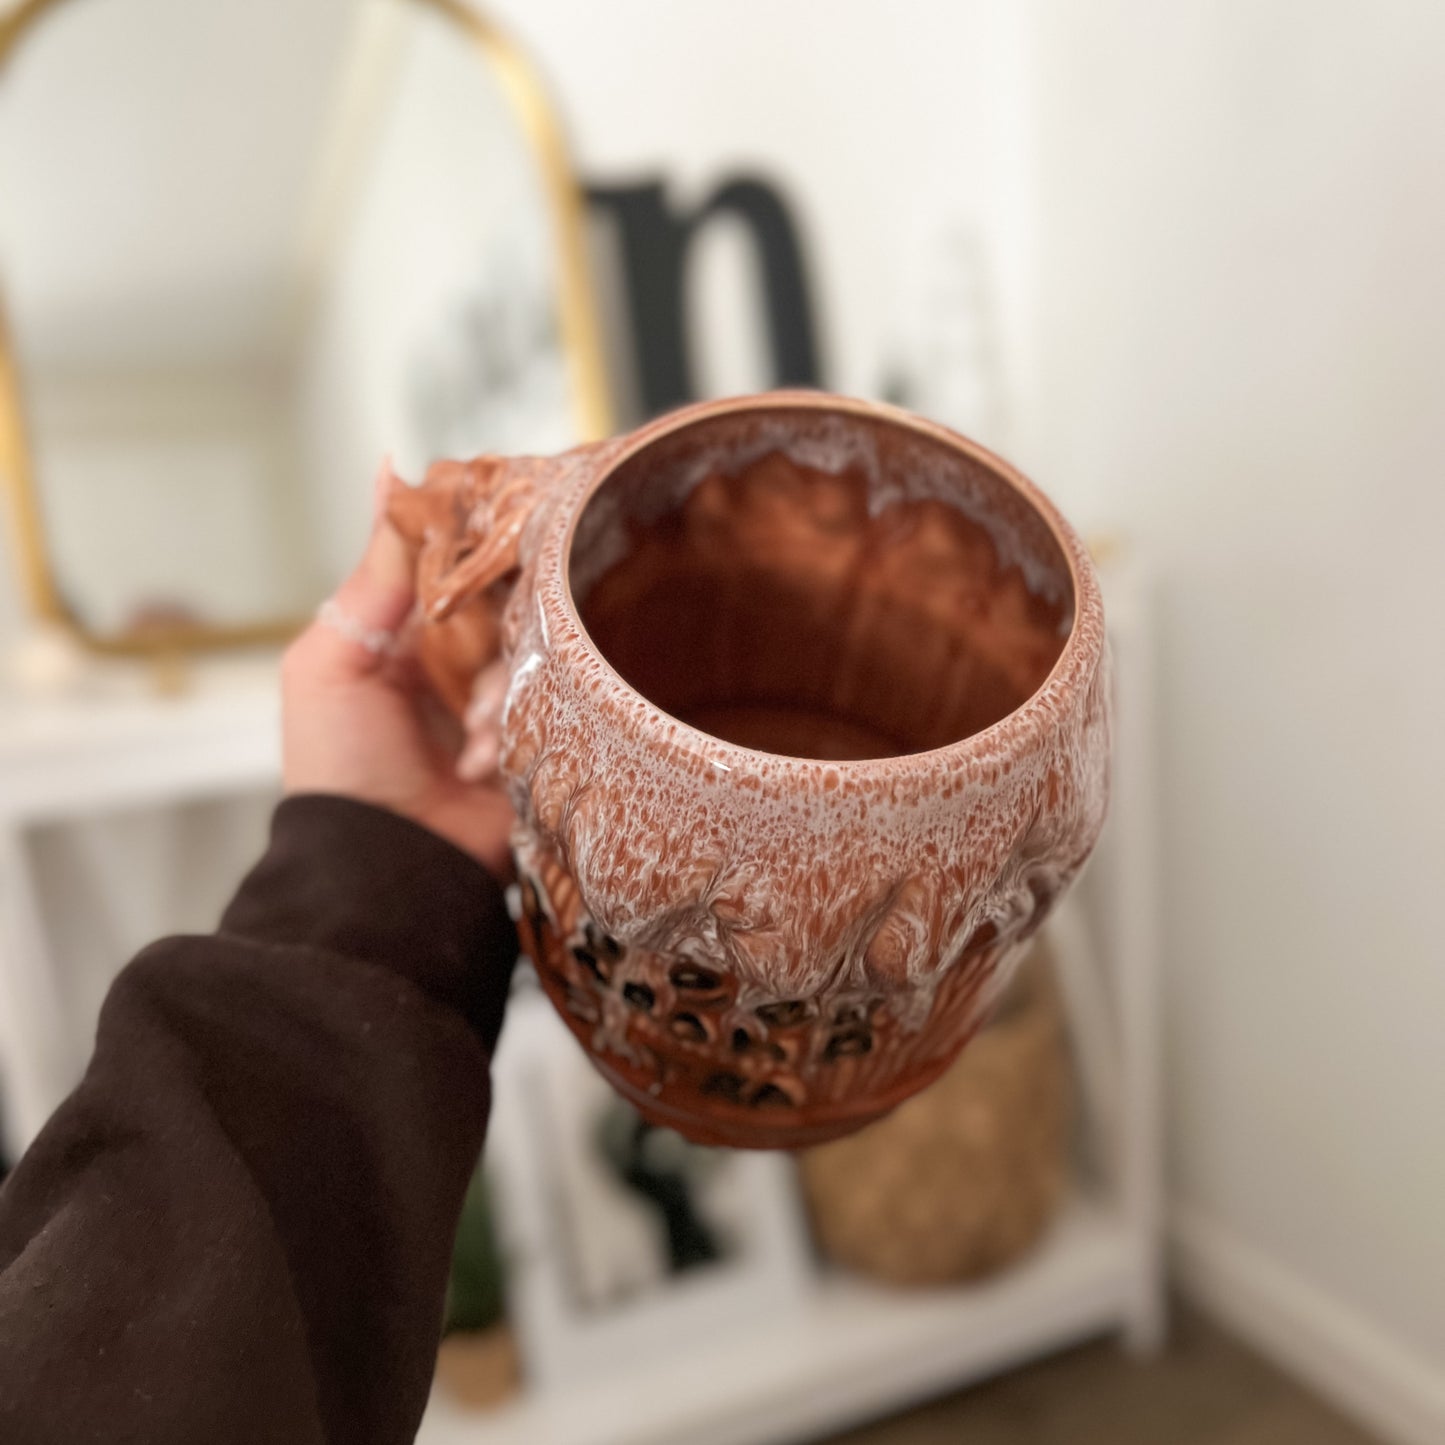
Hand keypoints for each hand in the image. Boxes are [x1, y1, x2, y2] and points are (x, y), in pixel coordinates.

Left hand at [281, 466, 514, 876]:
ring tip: (468, 739)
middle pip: (510, 603)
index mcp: (410, 633)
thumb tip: (391, 472)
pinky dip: (519, 731)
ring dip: (501, 694)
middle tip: (480, 656)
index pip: (461, 563)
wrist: (384, 870)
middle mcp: (462, 662)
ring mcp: (506, 704)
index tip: (503, 529)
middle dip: (496, 629)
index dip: (481, 546)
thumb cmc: (339, 768)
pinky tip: (481, 764)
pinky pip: (559, 708)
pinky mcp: (542, 744)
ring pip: (537, 655)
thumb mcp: (332, 658)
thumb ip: (373, 572)